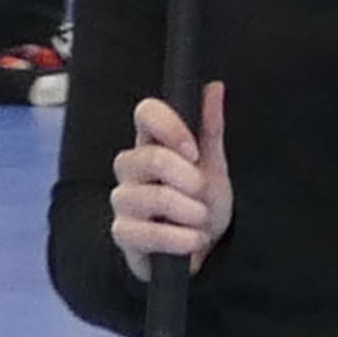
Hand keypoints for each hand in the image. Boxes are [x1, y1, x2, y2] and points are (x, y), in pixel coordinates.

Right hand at [109, 82, 231, 270]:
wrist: (201, 249)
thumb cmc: (201, 202)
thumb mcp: (212, 165)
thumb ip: (210, 128)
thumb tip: (214, 87)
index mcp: (151, 142)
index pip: (145, 112)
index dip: (171, 127)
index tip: (193, 151)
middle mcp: (130, 167)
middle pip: (153, 158)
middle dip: (191, 181)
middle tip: (202, 194)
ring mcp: (123, 200)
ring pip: (156, 197)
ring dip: (191, 213)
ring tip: (200, 221)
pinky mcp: (122, 233)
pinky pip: (149, 233)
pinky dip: (180, 239)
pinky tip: (193, 240)